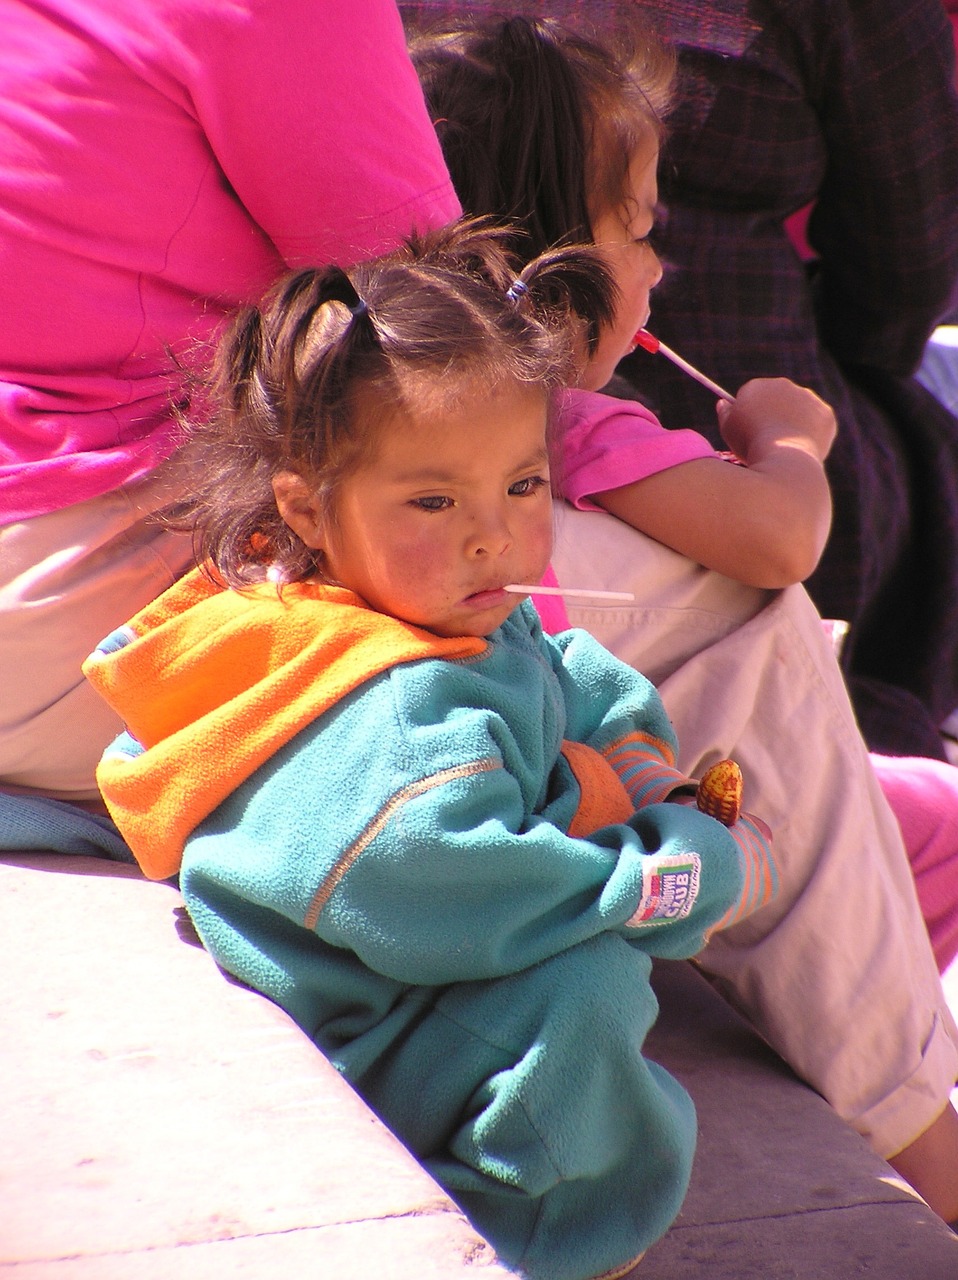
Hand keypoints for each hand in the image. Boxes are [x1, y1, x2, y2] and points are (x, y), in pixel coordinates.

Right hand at [716, 377, 835, 463]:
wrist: (783, 457)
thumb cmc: (750, 446)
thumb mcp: (728, 430)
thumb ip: (725, 413)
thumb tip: (724, 403)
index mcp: (756, 386)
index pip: (752, 397)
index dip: (750, 416)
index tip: (750, 432)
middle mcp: (783, 384)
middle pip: (777, 400)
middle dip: (774, 415)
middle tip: (768, 441)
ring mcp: (808, 397)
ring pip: (799, 410)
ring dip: (794, 424)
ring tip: (785, 449)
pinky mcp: (825, 413)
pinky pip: (817, 424)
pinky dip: (812, 435)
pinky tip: (802, 449)